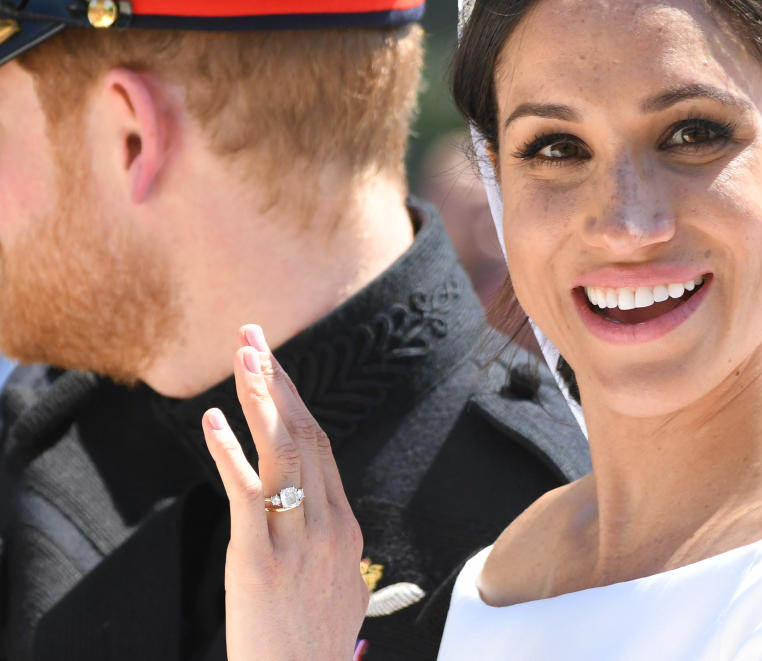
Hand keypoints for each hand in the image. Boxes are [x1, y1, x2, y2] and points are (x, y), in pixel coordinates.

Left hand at [202, 324, 369, 660]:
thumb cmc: (313, 649)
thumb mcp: (339, 592)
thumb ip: (330, 550)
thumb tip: (323, 526)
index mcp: (345, 529)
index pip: (321, 448)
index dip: (294, 401)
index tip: (273, 366)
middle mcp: (328, 526)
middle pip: (306, 436)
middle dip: (278, 381)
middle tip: (254, 336)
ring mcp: (297, 544)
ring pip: (284, 454)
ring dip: (260, 398)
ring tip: (242, 355)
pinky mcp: (260, 565)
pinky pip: (247, 497)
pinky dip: (229, 454)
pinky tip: (211, 422)